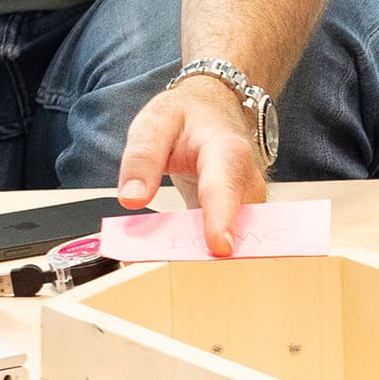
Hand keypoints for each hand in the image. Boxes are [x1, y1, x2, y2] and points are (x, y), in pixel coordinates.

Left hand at [117, 75, 266, 255]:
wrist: (211, 107)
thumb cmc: (186, 116)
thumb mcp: (155, 122)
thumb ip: (142, 158)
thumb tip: (132, 199)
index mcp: (225, 149)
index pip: (226, 185)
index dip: (223, 217)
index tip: (220, 247)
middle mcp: (245, 177)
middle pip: (241, 219)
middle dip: (220, 248)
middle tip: (186, 272)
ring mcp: (246, 199)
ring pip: (239, 235)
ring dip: (211, 256)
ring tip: (177, 271)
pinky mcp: (238, 215)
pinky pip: (228, 239)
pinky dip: (205, 254)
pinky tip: (182, 265)